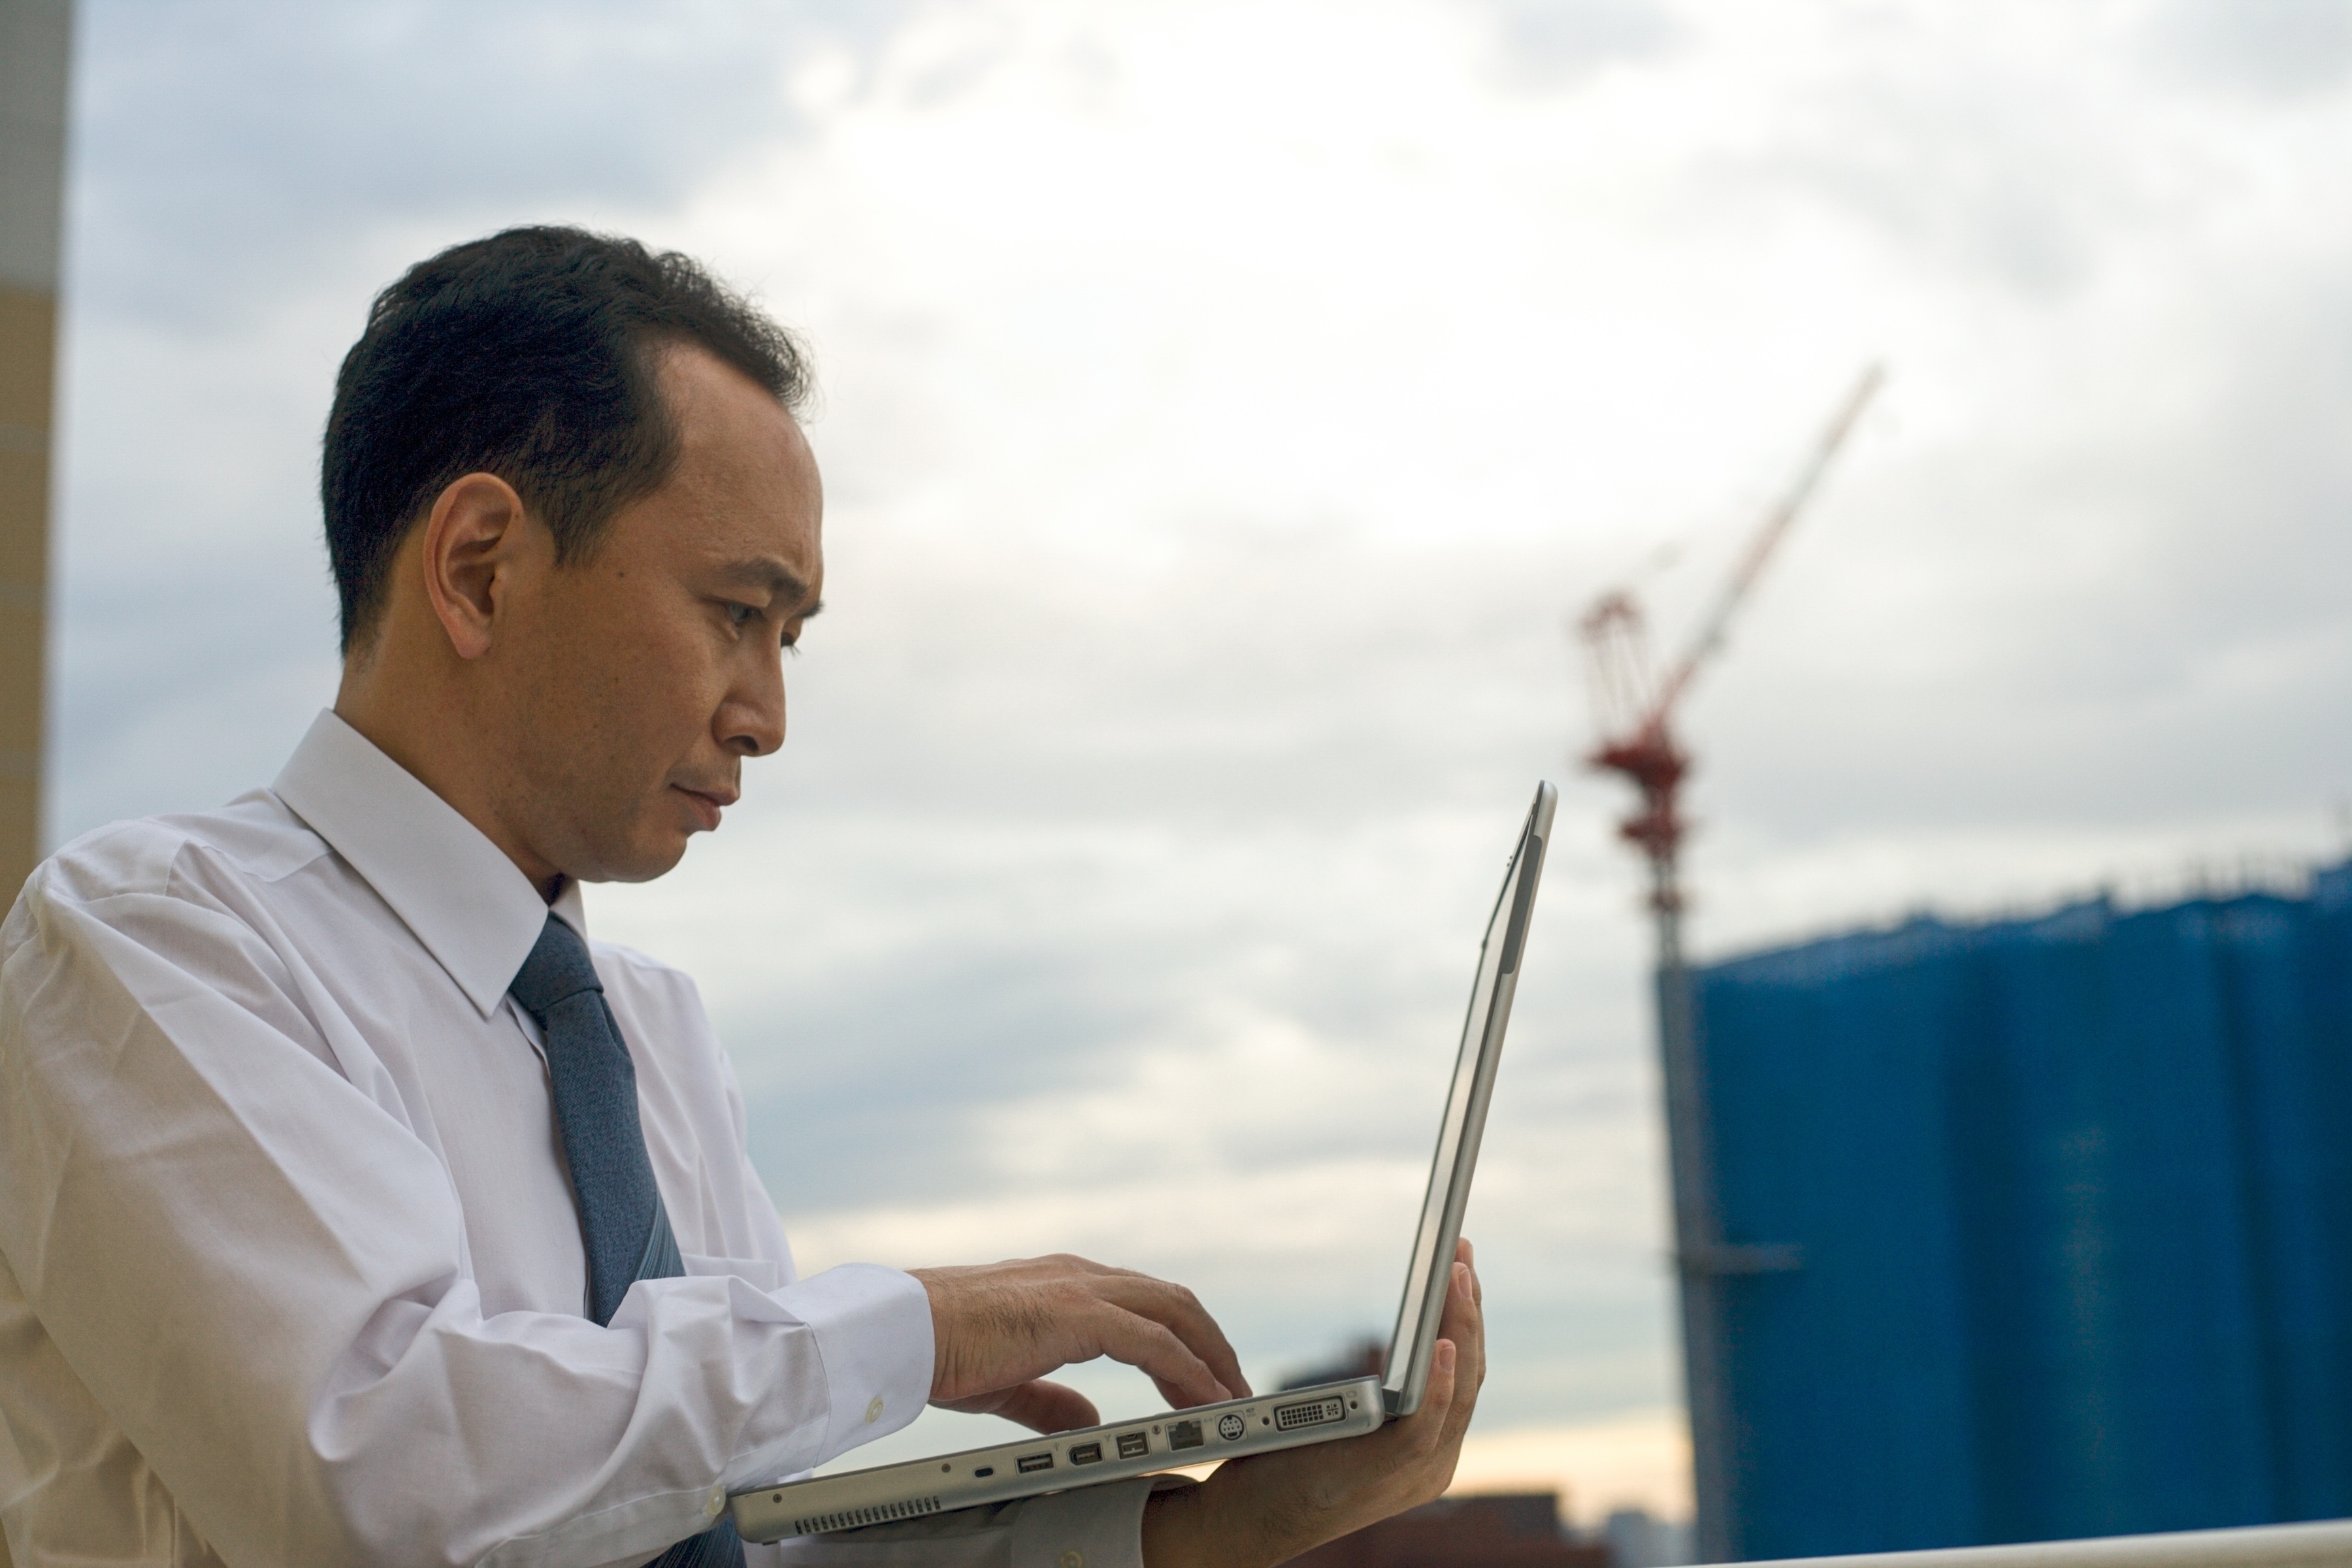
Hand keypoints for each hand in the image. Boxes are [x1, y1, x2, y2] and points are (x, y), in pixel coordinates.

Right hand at [909, 1254, 1251, 1435]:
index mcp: (1064, 1285)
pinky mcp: (1076, 1312)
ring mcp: (1081, 1288)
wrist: (900, 1332)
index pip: (1143, 1304)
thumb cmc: (940, 1350)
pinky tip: (1206, 1400)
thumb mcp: (1009, 1379)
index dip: (1182, 1340)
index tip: (1203, 1378)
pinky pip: (1153, 1341)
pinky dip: (1187, 1370)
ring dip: (1211, 1357)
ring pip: (1174, 1313)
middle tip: (1234, 1392)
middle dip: (1211, 1346)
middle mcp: (1080, 1276)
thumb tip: (1088, 1416)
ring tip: (1233, 1401)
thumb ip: (1051, 1397)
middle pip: (1173, 1303)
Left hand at [1139, 1238, 1485, 1567]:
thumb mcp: (1345, 1420)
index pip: (1465, 1375)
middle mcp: (1434, 1463)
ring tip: (1455, 1276)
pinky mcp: (1386, 1473)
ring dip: (1460, 1329)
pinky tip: (1439, 1344)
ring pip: (1458, 1393)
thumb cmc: (1287, 1463)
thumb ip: (1378, 1394)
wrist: (1244, 1521)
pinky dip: (1439, 1384)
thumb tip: (1405, 1343)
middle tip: (1462, 1250)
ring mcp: (1415, 1472)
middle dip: (1469, 1309)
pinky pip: (1426, 1426)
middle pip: (1470, 1375)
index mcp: (1428, 1448)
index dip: (1468, 1318)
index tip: (1462, 1264)